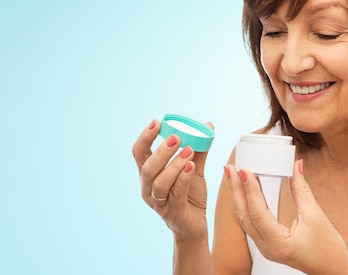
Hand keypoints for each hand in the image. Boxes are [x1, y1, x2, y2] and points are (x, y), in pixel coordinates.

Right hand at [132, 119, 210, 241]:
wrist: (195, 226)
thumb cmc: (190, 196)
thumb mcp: (194, 169)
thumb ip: (198, 149)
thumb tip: (207, 125)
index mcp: (149, 175)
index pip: (139, 153)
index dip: (145, 137)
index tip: (156, 122)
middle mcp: (148, 188)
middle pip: (147, 167)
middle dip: (161, 151)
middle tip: (176, 137)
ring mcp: (159, 202)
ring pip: (160, 182)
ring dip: (174, 164)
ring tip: (189, 151)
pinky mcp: (173, 212)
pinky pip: (176, 193)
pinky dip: (183, 178)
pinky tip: (191, 166)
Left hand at [224, 160, 347, 274]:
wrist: (333, 270)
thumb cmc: (329, 250)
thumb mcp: (316, 216)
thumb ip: (302, 190)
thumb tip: (296, 166)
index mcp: (278, 243)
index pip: (257, 212)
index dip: (250, 189)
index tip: (245, 169)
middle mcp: (267, 247)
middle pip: (244, 215)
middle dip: (236, 190)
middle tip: (230, 168)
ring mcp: (266, 247)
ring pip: (246, 219)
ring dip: (240, 196)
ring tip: (235, 176)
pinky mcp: (269, 244)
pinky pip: (252, 223)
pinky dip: (248, 205)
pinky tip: (247, 191)